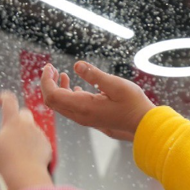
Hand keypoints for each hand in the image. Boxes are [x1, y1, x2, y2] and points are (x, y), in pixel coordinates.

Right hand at [0, 92, 52, 189]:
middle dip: (15, 116)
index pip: (9, 100)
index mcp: (13, 121)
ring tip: (14, 147)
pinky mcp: (46, 144)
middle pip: (23, 112)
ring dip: (23, 131)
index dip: (3, 97)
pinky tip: (25, 154)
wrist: (27, 176)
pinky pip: (38, 139)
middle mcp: (29, 124)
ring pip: (31, 127)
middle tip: (7, 129)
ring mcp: (39, 134)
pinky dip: (32, 142)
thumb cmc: (5, 161)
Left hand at [40, 61, 154, 140]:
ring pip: (61, 105)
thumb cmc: (133, 105)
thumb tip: (77, 65)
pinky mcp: (90, 118)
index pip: (52, 95)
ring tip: (61, 74)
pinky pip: (71, 108)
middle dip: (48, 83)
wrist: (143, 124)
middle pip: (52, 101)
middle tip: (51, 68)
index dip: (46, 80)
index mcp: (83, 107)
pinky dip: (67, 95)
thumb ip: (95, 75)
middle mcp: (80, 116)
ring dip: (57, 88)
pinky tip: (75, 87)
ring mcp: (85, 119)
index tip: (49, 66)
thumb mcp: (116, 85)